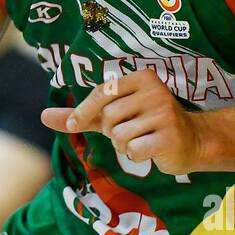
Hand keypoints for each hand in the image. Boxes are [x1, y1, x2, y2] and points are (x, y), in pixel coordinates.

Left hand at [40, 70, 204, 174]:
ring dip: (124, 146)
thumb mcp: (113, 116)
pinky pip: (134, 151)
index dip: (83, 112)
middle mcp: (154, 91)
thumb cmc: (146, 125)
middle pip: (109, 117)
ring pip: (119, 136)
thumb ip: (81, 115)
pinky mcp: (170, 136)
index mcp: (141, 77)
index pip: (102, 92)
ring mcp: (164, 113)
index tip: (72, 126)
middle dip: (112, 131)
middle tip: (131, 131)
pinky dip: (136, 156)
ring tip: (142, 140)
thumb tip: (43, 116)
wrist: (191, 141)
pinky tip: (151, 150)